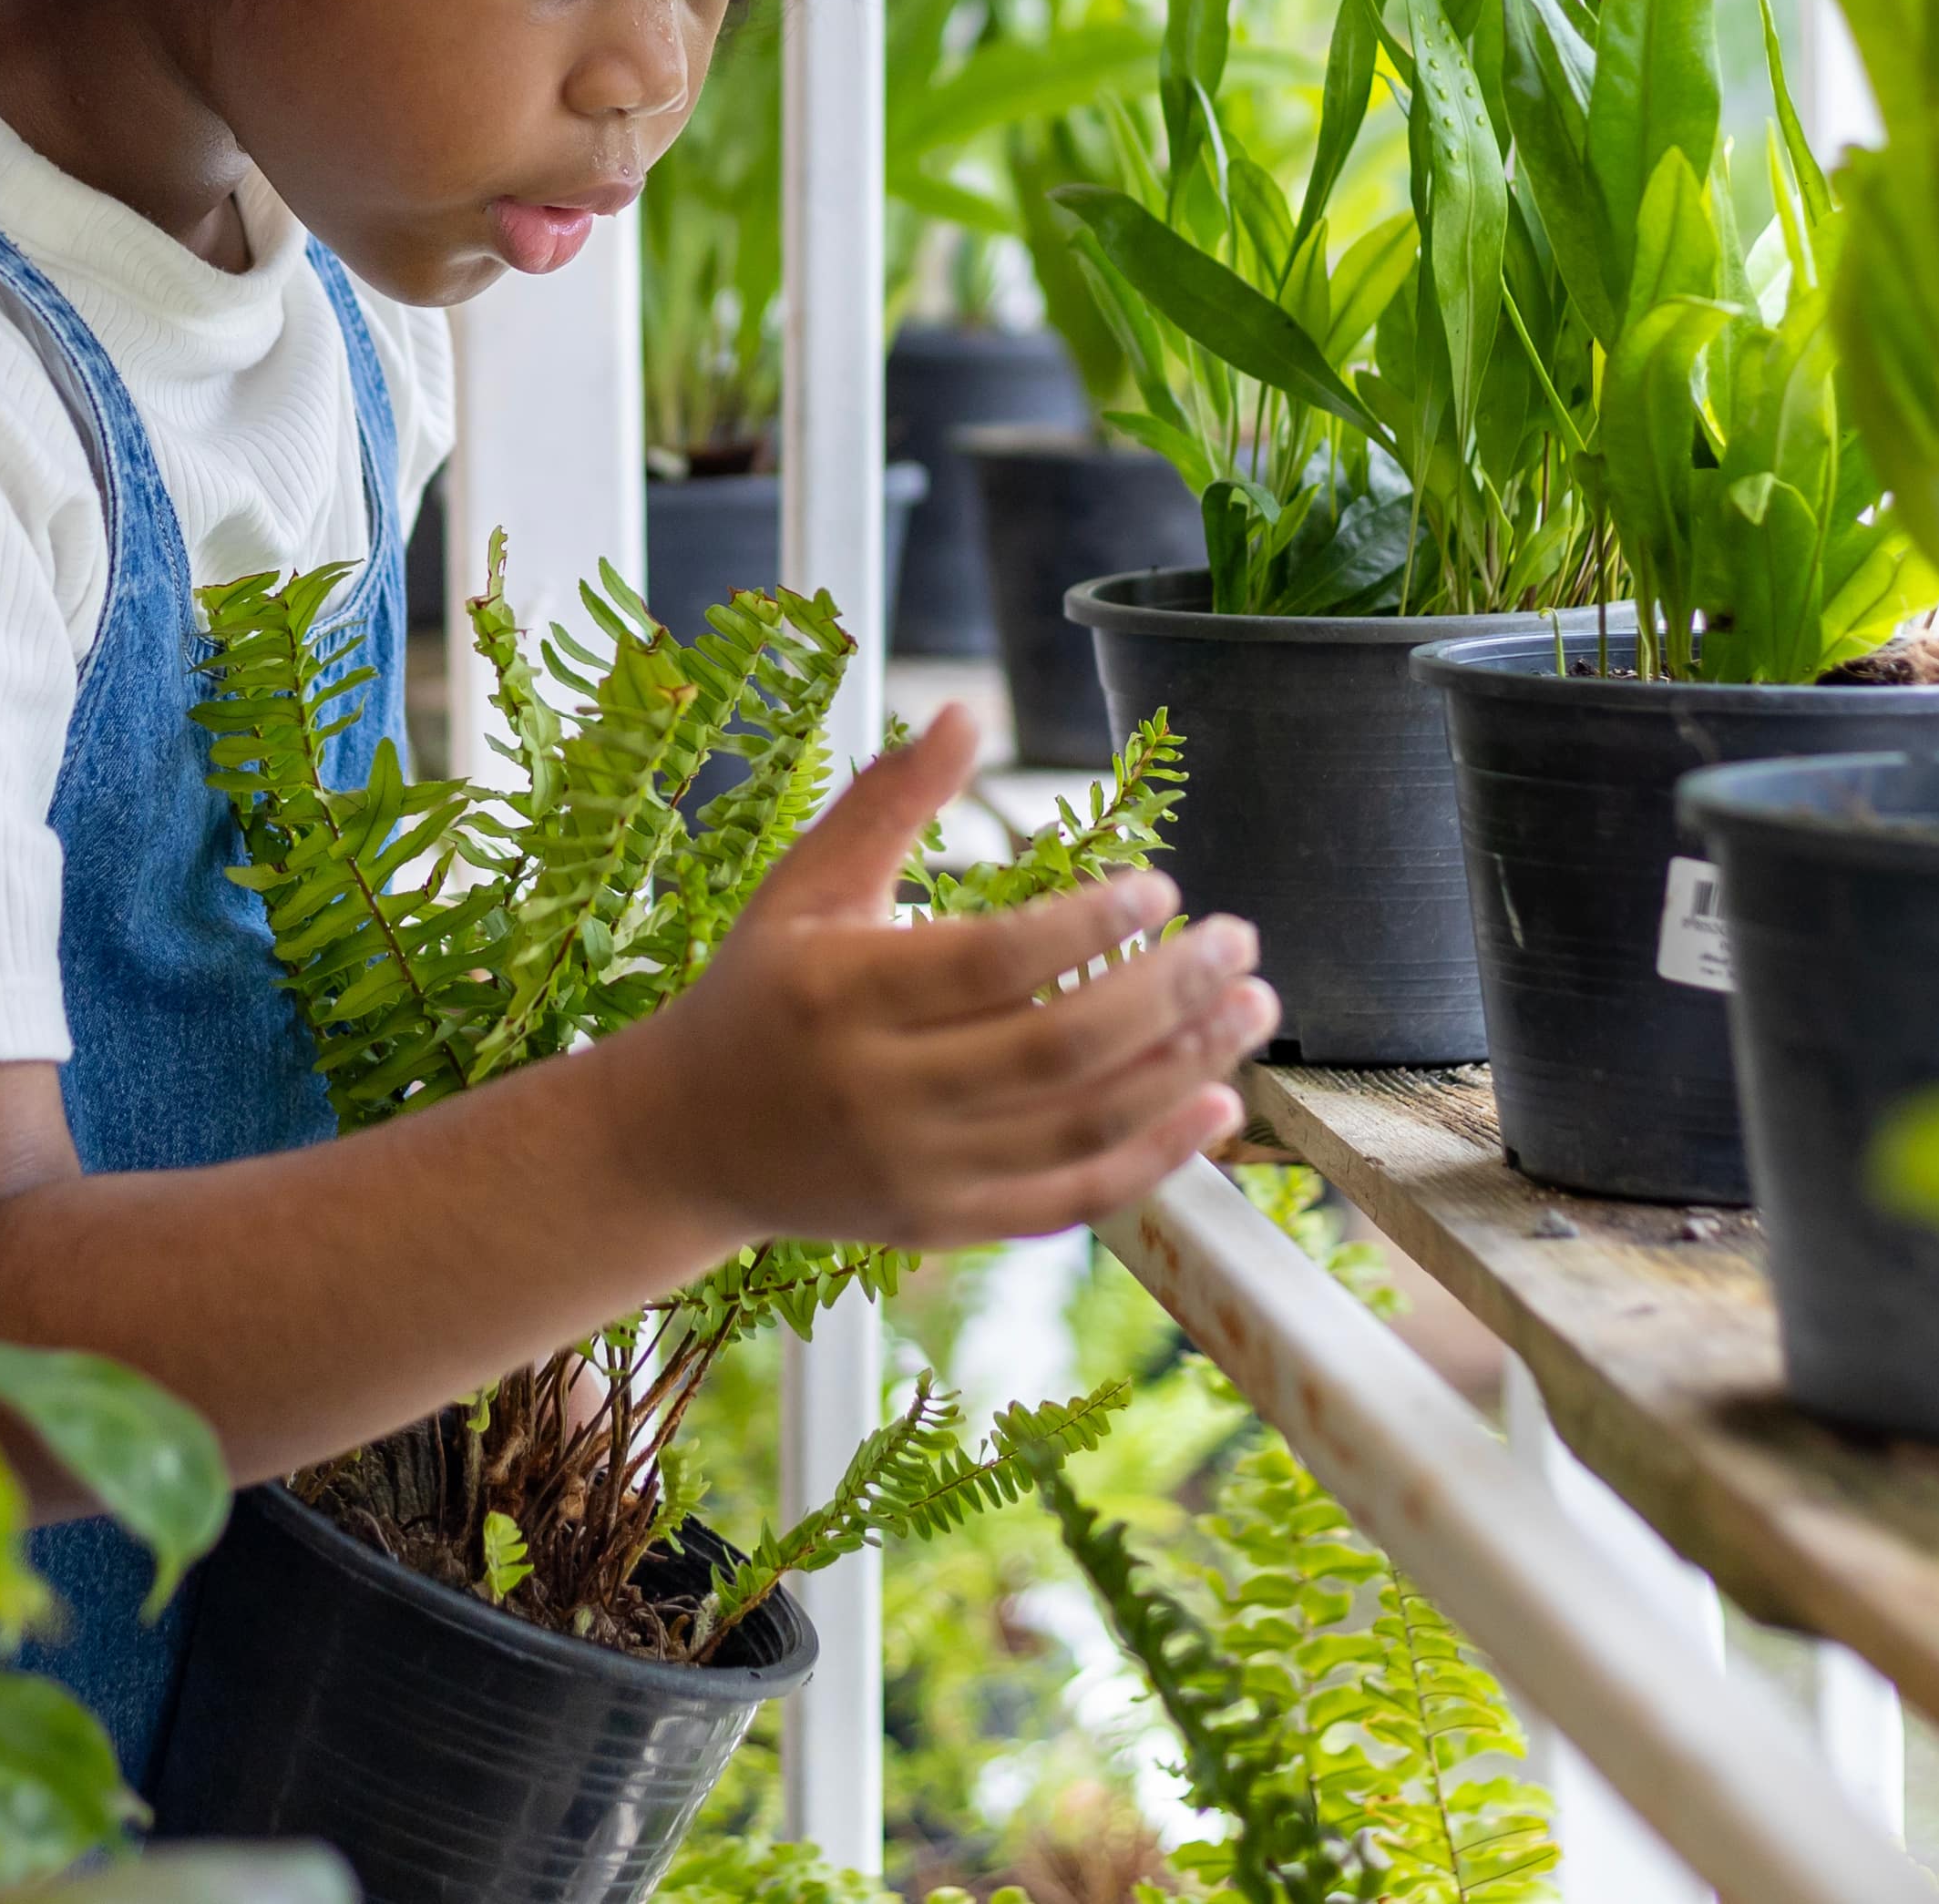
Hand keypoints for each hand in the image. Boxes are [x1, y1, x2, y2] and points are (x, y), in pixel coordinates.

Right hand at [628, 704, 1276, 1247]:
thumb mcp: (805, 886)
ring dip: (1182, 1068)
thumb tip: (967, 711)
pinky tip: (1216, 1110)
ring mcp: (914, 1168)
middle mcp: (878, 1089)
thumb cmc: (760, 991)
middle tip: (1240, 943)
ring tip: (1250, 1009)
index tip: (1162, 886)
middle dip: (1168, 993)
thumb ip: (890, 801)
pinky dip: (1151, 1161)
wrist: (688, 1140)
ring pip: (1077, 1127)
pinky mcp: (942, 1225)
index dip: (1089, 926)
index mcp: (839, 992)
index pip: (993, 960)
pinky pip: (1067, 1201)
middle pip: (1055, 1046)